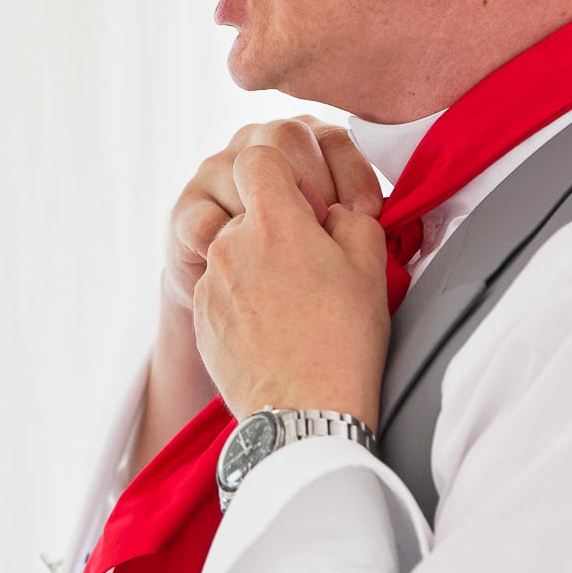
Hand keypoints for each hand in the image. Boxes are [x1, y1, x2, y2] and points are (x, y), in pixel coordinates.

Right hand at [164, 117, 383, 310]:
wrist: (242, 311)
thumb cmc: (301, 272)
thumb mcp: (342, 240)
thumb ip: (360, 220)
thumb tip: (382, 219)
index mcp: (305, 143)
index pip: (332, 138)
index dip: (353, 173)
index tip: (367, 213)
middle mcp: (258, 143)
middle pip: (284, 136)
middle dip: (313, 183)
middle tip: (327, 227)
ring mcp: (217, 171)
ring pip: (240, 169)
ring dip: (271, 215)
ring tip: (288, 254)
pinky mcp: (186, 209)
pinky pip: (203, 218)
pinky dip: (226, 245)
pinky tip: (245, 271)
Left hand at [192, 145, 391, 428]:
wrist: (306, 415)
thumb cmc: (344, 340)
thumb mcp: (369, 264)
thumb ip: (350, 216)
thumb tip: (331, 212)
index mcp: (273, 221)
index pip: (260, 156)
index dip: (287, 170)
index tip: (308, 201)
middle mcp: (231, 243)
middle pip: (250, 207)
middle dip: (277, 223)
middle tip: (311, 262)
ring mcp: (211, 281)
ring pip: (235, 248)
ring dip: (260, 261)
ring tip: (295, 302)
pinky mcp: (201, 316)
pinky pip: (222, 288)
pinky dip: (245, 297)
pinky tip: (274, 327)